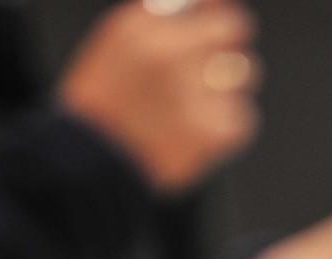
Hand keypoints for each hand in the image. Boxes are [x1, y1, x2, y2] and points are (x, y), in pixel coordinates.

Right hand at [61, 0, 260, 194]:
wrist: (87, 168)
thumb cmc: (100, 107)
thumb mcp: (116, 44)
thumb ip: (163, 18)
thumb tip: (211, 4)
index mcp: (143, 28)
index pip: (213, 4)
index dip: (222, 15)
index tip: (222, 23)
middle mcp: (169, 54)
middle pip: (235, 33)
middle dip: (228, 47)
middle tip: (212, 69)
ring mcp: (192, 93)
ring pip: (243, 75)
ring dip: (228, 87)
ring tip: (194, 106)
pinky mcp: (209, 132)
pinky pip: (242, 118)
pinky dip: (225, 126)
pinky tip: (196, 132)